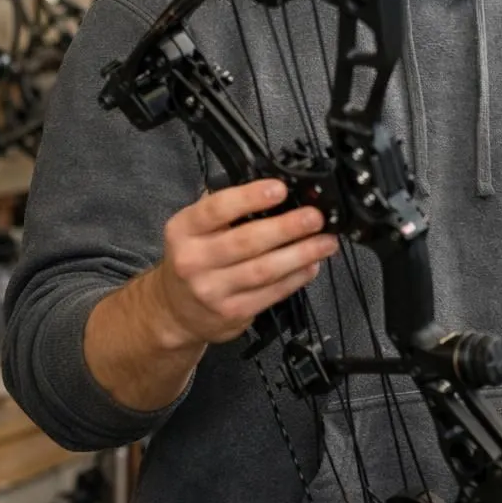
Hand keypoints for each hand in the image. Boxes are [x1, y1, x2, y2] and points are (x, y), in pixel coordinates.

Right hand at [147, 178, 339, 348]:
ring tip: (326, 242)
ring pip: (264, 270)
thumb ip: (228, 208)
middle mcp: (194, 260)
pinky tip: (311, 265)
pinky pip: (271, 293)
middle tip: (315, 217)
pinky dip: (296, 278)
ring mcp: (212, 290)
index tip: (280, 189)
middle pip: (246, 241)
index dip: (250, 197)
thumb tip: (278, 191)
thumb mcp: (196, 228)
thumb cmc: (195, 258)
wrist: (176, 310)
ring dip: (301, 254)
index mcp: (184, 230)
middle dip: (287, 227)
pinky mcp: (232, 313)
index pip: (216, 209)